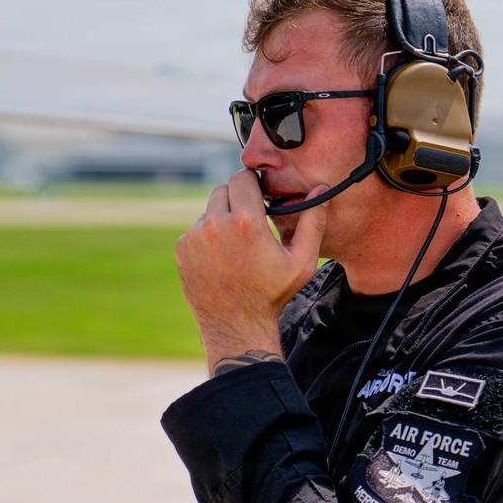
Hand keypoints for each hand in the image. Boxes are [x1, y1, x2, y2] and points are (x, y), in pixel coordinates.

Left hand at [174, 170, 329, 372]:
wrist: (235, 325)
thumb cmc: (272, 294)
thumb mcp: (302, 261)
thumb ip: (313, 222)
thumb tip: (321, 190)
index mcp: (245, 222)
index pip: (242, 177)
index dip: (253, 185)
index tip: (260, 198)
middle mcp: (215, 224)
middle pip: (223, 189)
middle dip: (237, 200)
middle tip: (250, 223)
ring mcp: (194, 236)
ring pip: (209, 211)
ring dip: (222, 219)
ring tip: (236, 246)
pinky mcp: (182, 248)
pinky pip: (196, 230)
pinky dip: (207, 237)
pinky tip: (221, 258)